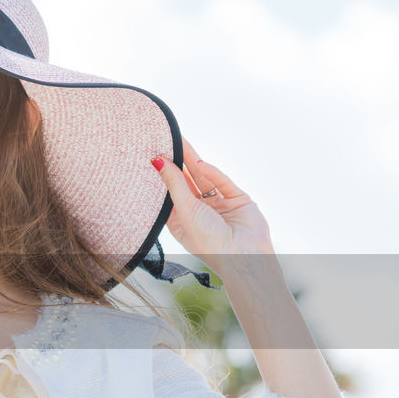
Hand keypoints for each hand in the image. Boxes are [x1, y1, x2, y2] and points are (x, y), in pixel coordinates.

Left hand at [151, 137, 273, 274]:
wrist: (245, 256)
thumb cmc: (209, 242)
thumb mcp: (185, 210)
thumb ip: (173, 184)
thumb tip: (157, 161)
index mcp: (182, 221)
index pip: (170, 194)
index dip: (163, 176)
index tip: (153, 155)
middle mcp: (200, 213)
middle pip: (186, 182)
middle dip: (178, 163)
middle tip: (168, 140)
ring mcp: (219, 206)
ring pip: (204, 179)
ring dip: (193, 162)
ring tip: (181, 142)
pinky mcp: (237, 200)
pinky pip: (223, 183)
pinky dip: (212, 173)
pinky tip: (200, 164)